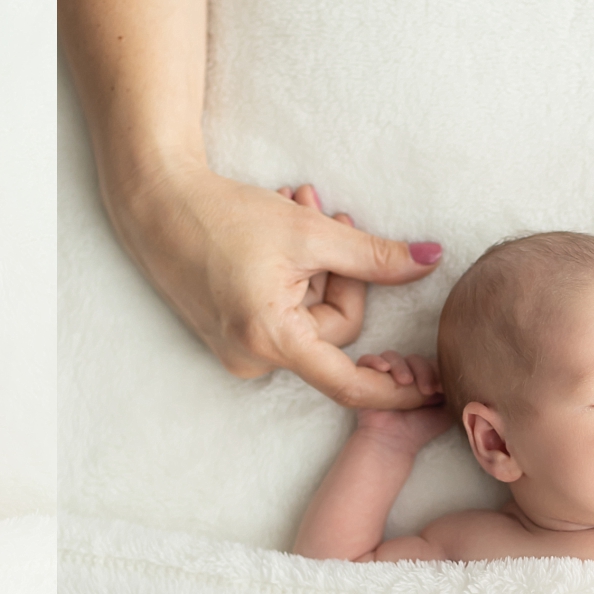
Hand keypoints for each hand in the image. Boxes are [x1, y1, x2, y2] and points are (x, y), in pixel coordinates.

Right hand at [110, 164, 442, 407]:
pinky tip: (279, 234)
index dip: (398, 388)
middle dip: (341, 270)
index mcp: (273, 340)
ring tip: (295, 206)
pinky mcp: (230, 337)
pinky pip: (286, 318)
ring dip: (316, 263)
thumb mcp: (310, 232)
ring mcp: (239, 351)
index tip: (437, 388)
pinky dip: (294, 277)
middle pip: (334, 330)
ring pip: (312, 319)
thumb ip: (376, 256)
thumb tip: (431, 262)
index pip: (350, 383)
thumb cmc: (226, 216)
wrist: (157, 207)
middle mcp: (252, 359)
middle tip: (328, 211)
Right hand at [351, 351, 450, 448]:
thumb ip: (454, 393)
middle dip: (422, 370)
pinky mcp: (366, 379)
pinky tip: (383, 369)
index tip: (440, 389)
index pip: (430, 363)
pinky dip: (374, 360)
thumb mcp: (445, 412)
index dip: (435, 370)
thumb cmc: (418, 431)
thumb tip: (458, 376)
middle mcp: (403, 376)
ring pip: (392, 356)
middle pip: (413, 358)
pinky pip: (366, 361)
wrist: (393, 443)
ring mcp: (383, 377)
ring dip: (400, 365)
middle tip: (425, 390)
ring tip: (405, 382)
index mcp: (421, 380)